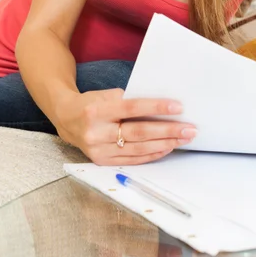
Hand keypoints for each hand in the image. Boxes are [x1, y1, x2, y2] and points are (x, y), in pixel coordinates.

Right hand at [54, 89, 196, 164]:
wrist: (66, 119)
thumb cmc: (93, 102)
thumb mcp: (107, 95)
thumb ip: (130, 101)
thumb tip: (162, 108)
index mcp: (97, 110)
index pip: (132, 109)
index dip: (156, 108)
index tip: (178, 108)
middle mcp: (96, 132)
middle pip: (139, 133)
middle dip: (168, 131)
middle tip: (189, 129)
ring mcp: (98, 150)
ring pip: (138, 149)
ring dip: (165, 144)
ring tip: (184, 139)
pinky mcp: (102, 161)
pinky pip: (132, 159)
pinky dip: (152, 154)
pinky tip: (167, 148)